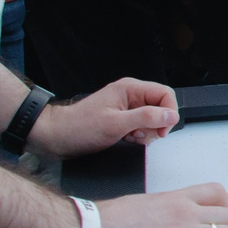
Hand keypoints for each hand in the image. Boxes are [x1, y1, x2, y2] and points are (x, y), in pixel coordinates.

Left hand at [32, 77, 180, 156]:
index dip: (169, 112)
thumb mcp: (115, 124)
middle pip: (160, 108)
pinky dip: (138, 136)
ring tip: (129, 137)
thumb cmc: (79, 127)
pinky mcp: (123, 119)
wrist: (58, 136)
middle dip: (155, 125)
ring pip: (152, 120)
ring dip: (145, 133)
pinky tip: (125, 139)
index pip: (165, 94)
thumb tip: (170, 115)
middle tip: (140, 135)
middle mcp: (130, 96)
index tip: (162, 130)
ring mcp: (127, 108)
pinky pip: (141, 127)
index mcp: (130, 89)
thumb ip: (145, 118)